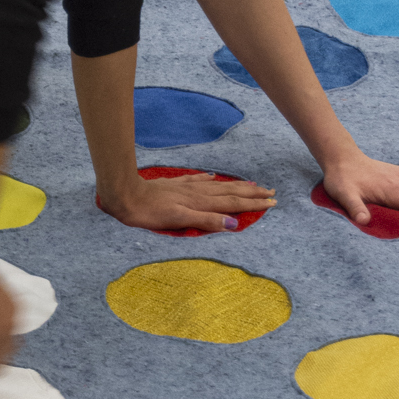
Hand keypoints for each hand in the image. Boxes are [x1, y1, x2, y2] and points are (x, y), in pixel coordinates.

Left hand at [98, 172, 274, 233]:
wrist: (126, 195)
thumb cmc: (150, 213)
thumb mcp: (179, 220)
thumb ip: (206, 221)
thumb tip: (234, 224)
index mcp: (200, 203)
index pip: (233, 203)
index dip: (253, 204)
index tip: (272, 202)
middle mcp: (197, 193)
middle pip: (230, 192)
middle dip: (251, 193)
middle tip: (271, 192)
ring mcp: (186, 187)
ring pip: (217, 185)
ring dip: (235, 185)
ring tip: (251, 184)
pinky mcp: (174, 184)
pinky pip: (197, 180)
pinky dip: (208, 178)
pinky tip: (212, 175)